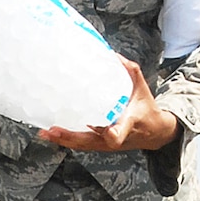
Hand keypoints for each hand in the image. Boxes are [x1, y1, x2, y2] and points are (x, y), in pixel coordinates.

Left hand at [38, 59, 179, 153]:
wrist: (153, 133)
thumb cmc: (146, 110)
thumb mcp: (142, 89)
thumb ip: (130, 72)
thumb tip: (113, 56)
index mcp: (128, 124)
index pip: (120, 131)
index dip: (114, 133)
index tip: (109, 133)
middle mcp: (115, 137)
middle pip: (91, 141)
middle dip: (71, 137)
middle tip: (54, 130)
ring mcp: (106, 144)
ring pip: (82, 144)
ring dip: (64, 140)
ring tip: (46, 133)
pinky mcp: (100, 144)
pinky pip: (81, 143)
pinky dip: (66, 140)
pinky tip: (52, 134)